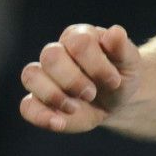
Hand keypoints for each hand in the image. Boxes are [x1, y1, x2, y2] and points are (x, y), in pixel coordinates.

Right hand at [19, 24, 140, 133]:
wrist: (117, 100)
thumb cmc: (121, 74)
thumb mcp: (129, 62)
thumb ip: (121, 47)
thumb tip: (115, 32)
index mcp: (79, 37)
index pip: (78, 42)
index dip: (96, 64)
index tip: (114, 81)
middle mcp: (57, 52)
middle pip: (51, 56)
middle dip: (73, 79)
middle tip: (92, 94)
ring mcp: (44, 76)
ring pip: (31, 75)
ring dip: (54, 95)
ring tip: (74, 107)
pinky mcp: (38, 101)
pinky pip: (26, 106)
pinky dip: (40, 116)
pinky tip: (59, 123)